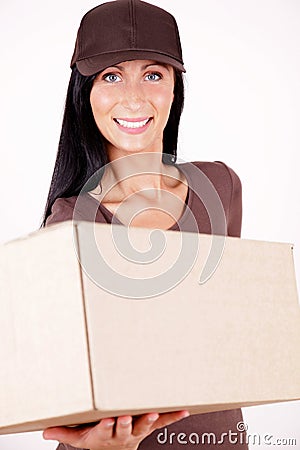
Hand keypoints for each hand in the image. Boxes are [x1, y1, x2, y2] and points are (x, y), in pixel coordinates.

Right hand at [43, 410, 188, 449]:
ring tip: (152, 413)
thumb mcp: (79, 437)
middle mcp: (122, 433)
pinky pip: (163, 422)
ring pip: (143, 426)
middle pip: (124, 429)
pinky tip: (183, 410)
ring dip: (149, 420)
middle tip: (125, 416)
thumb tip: (45, 430)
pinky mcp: (149, 427)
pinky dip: (173, 416)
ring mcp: (137, 431)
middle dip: (125, 423)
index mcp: (104, 434)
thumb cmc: (98, 439)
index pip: (104, 431)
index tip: (106, 420)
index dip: (105, 427)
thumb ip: (64, 432)